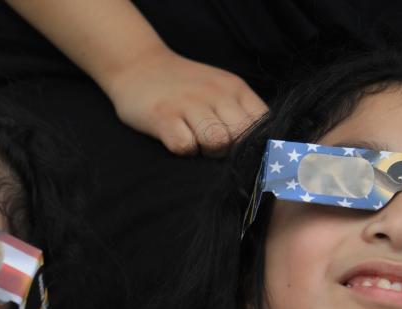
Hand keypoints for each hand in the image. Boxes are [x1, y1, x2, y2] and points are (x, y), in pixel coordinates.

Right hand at [102, 46, 267, 155]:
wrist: (139, 65)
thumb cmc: (184, 86)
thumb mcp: (219, 89)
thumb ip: (240, 112)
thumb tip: (258, 150)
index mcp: (235, 88)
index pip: (262, 123)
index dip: (254, 143)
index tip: (239, 148)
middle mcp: (216, 93)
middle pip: (240, 137)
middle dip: (229, 150)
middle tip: (211, 145)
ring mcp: (188, 103)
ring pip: (217, 142)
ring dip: (206, 151)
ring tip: (194, 141)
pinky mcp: (163, 117)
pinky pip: (184, 145)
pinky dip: (182, 149)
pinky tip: (175, 138)